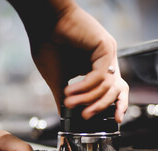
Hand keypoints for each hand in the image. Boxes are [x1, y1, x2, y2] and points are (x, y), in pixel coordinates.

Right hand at [30, 4, 128, 121]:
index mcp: (97, 67)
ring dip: (87, 97)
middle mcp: (105, 60)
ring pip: (107, 85)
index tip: (113, 120)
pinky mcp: (105, 46)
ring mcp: (107, 53)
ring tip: (68, 102)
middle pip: (114, 90)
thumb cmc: (47, 46)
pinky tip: (70, 90)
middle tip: (84, 116)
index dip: (116, 105)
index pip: (114, 89)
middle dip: (100, 106)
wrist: (41, 24)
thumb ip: (64, 97)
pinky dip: (85, 86)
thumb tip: (64, 115)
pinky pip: (100, 74)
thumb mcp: (57, 79)